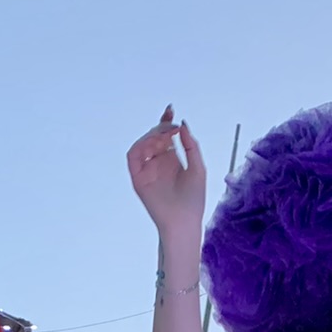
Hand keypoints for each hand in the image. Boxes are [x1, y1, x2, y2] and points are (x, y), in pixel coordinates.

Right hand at [127, 106, 205, 233]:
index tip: (170, 110)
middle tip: (172, 129)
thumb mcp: (198, 167)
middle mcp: (158, 163)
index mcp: (172, 159)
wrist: (183, 221)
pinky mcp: (138, 178)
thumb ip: (191, 145)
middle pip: (153, 137)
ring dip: (151, 136)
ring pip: (142, 144)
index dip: (166, 122)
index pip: (166, 136)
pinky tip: (153, 144)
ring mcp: (147, 170)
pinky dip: (140, 147)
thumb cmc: (193, 199)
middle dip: (161, 128)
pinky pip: (133, 157)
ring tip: (164, 138)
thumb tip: (183, 124)